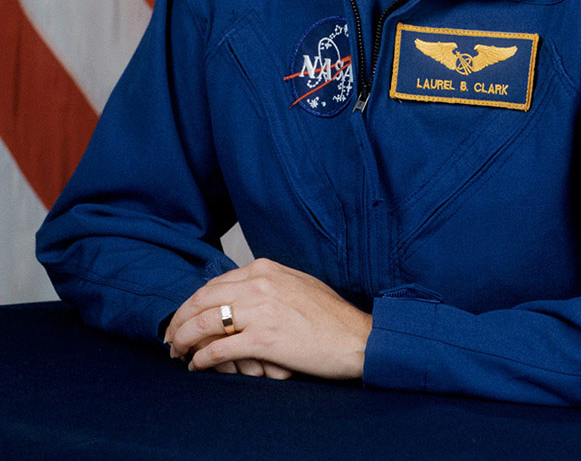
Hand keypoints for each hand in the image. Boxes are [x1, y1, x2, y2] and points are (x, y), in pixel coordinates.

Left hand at [164, 258, 372, 379]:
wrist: (354, 336)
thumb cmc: (328, 314)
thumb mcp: (295, 283)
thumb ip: (265, 283)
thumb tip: (236, 293)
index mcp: (264, 269)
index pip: (213, 284)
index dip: (192, 303)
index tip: (182, 318)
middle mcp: (258, 285)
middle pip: (202, 301)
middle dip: (179, 321)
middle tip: (170, 338)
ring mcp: (260, 311)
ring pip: (204, 323)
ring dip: (184, 340)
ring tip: (178, 353)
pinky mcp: (263, 340)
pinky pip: (218, 349)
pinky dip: (201, 359)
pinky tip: (197, 366)